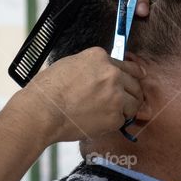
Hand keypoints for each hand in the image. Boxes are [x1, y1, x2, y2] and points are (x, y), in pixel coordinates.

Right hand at [14, 47, 144, 142]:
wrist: (42, 111)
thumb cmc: (48, 90)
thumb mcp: (70, 64)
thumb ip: (91, 67)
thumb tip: (100, 74)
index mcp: (100, 57)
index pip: (127, 65)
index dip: (133, 74)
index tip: (138, 77)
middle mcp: (112, 73)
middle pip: (135, 84)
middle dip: (131, 93)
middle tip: (125, 101)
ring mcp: (116, 95)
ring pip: (133, 103)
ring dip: (125, 109)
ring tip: (110, 113)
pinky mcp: (115, 116)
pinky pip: (122, 120)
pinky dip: (114, 122)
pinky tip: (99, 121)